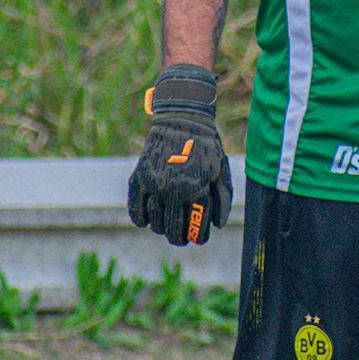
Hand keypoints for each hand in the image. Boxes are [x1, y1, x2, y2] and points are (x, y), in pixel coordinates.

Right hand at [127, 64, 233, 245]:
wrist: (181, 120)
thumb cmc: (206, 147)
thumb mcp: (221, 170)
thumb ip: (223, 198)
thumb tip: (217, 226)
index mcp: (197, 189)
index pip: (197, 226)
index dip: (199, 237)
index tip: (198, 238)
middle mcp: (174, 190)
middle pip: (174, 229)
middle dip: (180, 238)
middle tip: (181, 238)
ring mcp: (154, 184)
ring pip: (155, 222)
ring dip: (161, 229)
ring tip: (166, 227)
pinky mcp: (140, 177)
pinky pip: (136, 207)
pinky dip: (140, 218)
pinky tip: (147, 221)